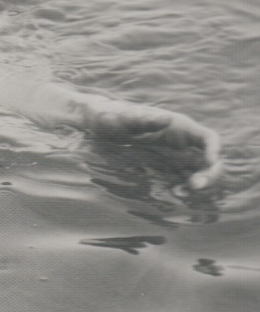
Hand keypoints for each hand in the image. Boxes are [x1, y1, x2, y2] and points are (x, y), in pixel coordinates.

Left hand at [77, 98, 223, 191]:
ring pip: (196, 174)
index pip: (208, 138)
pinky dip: (181, 189)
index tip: (209, 164)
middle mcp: (181, 143)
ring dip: (195, 186)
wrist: (97, 128)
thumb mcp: (126, 118)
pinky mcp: (163, 170)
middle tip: (193, 186)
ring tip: (178, 193)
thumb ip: (144, 120)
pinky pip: (180, 182)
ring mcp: (173, 158)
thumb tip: (166, 119)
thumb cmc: (112, 117)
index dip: (214, 150)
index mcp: (179, 127)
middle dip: (208, 175)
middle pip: (208, 161)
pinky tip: (171, 193)